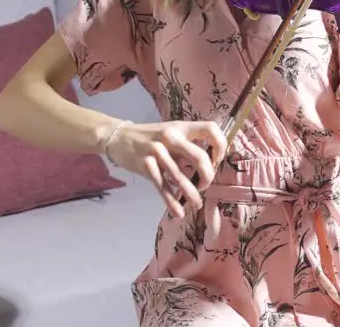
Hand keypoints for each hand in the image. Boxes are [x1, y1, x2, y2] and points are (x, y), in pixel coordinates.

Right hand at [104, 120, 226, 219]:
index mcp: (181, 127)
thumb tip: (209, 163)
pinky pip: (163, 187)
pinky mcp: (145, 166)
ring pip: (181, 177)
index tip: (217, 160)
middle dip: (208, 176)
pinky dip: (172, 202)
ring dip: (192, 194)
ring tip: (196, 204)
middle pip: (199, 157)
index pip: (210, 129)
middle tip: (205, 185)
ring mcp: (157, 151)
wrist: (118, 137)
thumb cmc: (150, 136)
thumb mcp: (170, 131)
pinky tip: (178, 212)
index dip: (220, 145)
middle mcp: (171, 137)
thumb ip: (187, 143)